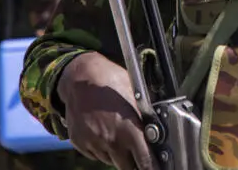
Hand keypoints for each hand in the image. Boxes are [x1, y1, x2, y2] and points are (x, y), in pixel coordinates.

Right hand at [57, 52, 154, 169]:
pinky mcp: (79, 142)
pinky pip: (95, 154)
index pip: (145, 162)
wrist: (80, 77)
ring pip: (110, 160)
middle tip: (137, 150)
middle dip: (134, 160)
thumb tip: (158, 134)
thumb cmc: (111, 82)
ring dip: (117, 153)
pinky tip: (103, 130)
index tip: (155, 167)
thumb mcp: (137, 97)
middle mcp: (110, 141)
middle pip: (127, 166)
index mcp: (129, 130)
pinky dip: (101, 148)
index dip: (151, 166)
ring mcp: (93, 143)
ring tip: (117, 132)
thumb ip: (146, 120)